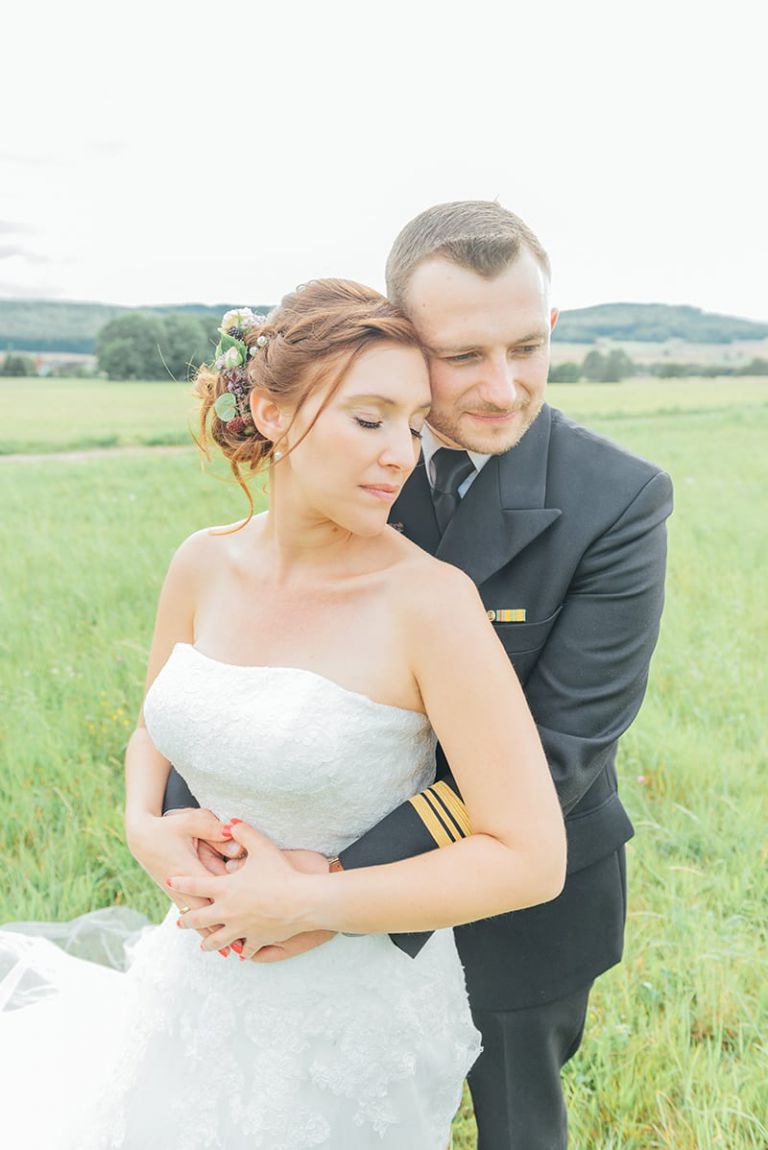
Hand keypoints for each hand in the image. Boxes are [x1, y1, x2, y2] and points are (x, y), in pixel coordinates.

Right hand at [128, 808, 239, 946]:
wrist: (141, 837)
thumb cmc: (167, 827)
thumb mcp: (192, 821)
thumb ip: (213, 829)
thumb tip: (233, 834)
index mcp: (188, 870)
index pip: (212, 892)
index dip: (229, 906)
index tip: (248, 920)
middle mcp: (182, 887)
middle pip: (206, 914)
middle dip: (224, 932)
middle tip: (243, 950)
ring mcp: (176, 893)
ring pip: (198, 919)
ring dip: (214, 936)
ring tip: (233, 953)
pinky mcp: (174, 894)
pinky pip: (191, 914)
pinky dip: (203, 928)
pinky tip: (213, 940)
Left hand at [169, 819, 323, 958]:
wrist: (302, 901)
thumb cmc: (281, 872)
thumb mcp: (262, 846)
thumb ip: (244, 832)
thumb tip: (230, 822)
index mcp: (225, 888)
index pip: (196, 884)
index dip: (181, 881)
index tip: (170, 881)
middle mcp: (227, 911)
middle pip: (199, 918)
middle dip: (187, 920)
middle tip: (180, 921)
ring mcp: (241, 927)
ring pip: (217, 941)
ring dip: (208, 942)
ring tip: (203, 945)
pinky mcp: (256, 939)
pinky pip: (245, 949)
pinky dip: (242, 950)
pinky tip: (240, 953)